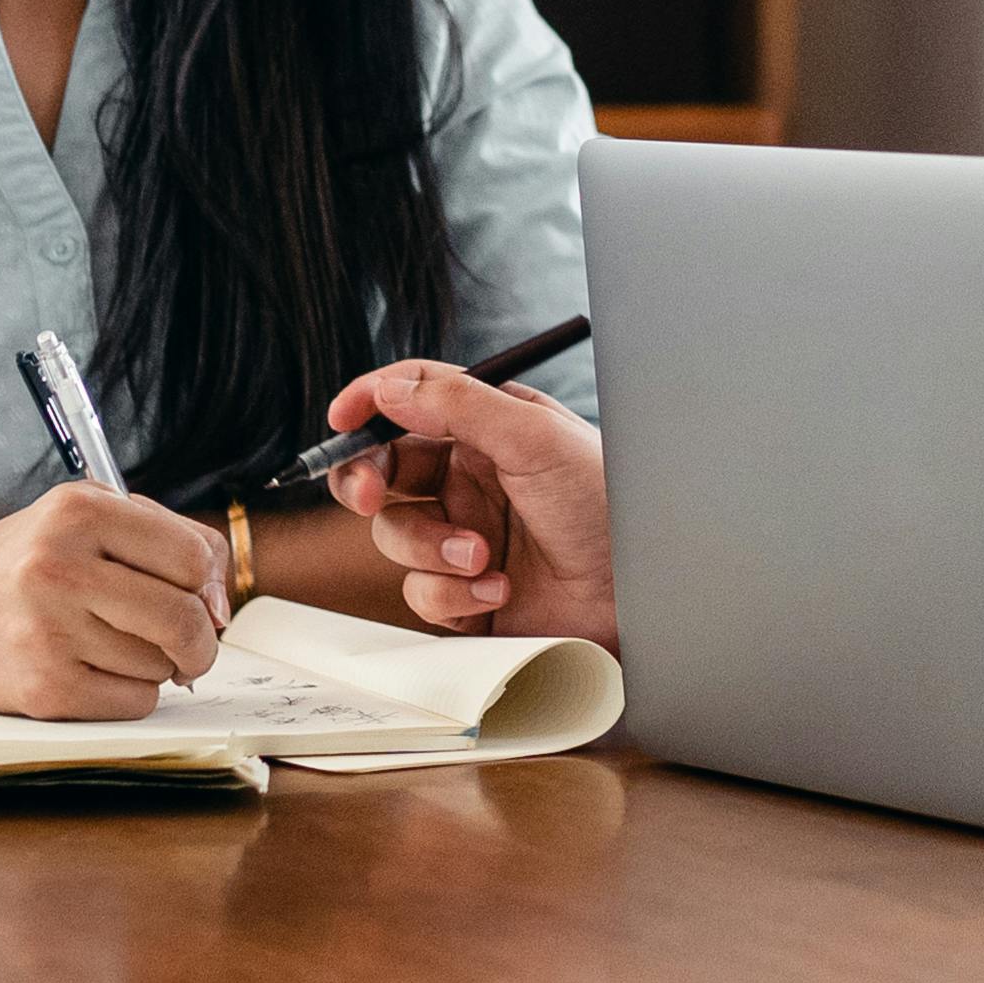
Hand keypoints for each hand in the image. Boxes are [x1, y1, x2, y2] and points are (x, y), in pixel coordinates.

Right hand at [0, 483, 230, 720]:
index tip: (194, 595)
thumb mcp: (88, 517)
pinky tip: (93, 670)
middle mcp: (59, 568)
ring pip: (161, 666)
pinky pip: (133, 703)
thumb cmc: (24, 564)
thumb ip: (168, 539)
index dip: (206, 583)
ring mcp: (47, 632)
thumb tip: (219, 607)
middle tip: (188, 643)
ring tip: (109, 643)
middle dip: (200, 640)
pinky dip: (129, 693)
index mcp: (78, 512)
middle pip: (184, 619)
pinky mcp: (41, 689)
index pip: (193, 556)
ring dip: (155, 664)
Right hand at [325, 359, 616, 647]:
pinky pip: (422, 593)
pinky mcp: (467, 597)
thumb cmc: (608, 504)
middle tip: (369, 497)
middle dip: (364, 483)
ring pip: (396, 537)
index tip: (341, 420)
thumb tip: (389, 386)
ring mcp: (465, 539)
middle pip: (383, 473)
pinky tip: (498, 594)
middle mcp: (470, 482)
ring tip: (484, 557)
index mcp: (487, 430)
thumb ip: (458, 405)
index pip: (410, 404)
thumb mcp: (535, 437)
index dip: (368, 405)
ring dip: (431, 550)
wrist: (642, 593)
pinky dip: (453, 594)